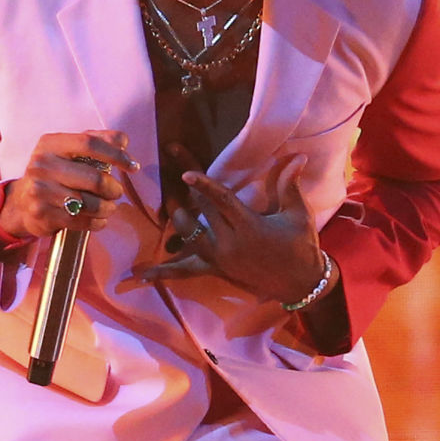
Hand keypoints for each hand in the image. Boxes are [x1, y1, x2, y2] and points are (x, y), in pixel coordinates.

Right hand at [0, 130, 137, 239]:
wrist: (21, 203)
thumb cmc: (55, 173)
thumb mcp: (68, 151)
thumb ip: (96, 140)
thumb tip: (122, 140)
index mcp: (50, 144)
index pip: (89, 143)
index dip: (116, 154)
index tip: (133, 166)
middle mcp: (42, 165)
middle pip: (94, 178)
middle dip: (113, 189)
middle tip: (116, 193)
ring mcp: (40, 191)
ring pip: (89, 203)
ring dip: (107, 208)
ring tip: (109, 207)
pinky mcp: (42, 214)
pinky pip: (81, 221)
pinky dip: (97, 222)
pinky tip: (99, 219)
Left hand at [136, 157, 323, 303]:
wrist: (299, 283)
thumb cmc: (301, 246)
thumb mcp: (297, 215)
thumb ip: (290, 186)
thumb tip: (299, 156)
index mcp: (249, 226)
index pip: (222, 201)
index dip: (204, 185)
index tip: (185, 173)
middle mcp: (229, 242)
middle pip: (201, 211)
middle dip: (186, 188)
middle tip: (170, 158)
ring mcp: (219, 258)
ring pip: (189, 236)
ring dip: (178, 218)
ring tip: (172, 203)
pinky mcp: (215, 269)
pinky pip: (185, 272)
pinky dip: (162, 273)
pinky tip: (139, 274)